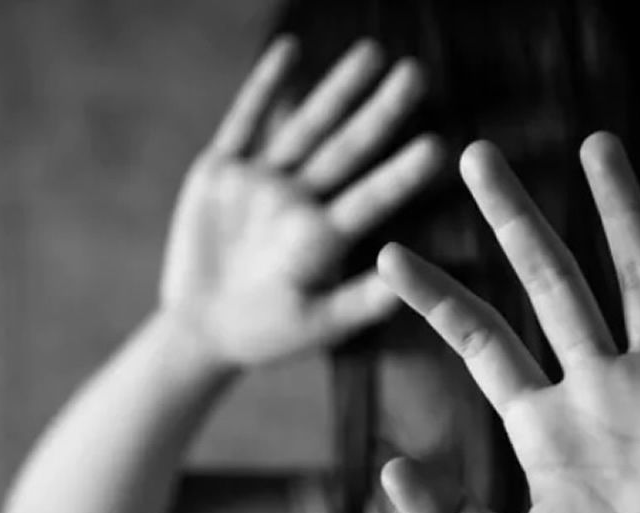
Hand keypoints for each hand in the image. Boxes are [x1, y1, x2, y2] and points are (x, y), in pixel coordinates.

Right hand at [160, 37, 442, 368]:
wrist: (201, 328)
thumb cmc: (265, 334)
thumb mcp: (315, 325)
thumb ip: (358, 303)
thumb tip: (405, 282)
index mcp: (324, 237)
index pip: (370, 198)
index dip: (401, 173)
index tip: (438, 146)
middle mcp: (299, 201)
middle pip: (346, 149)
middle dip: (379, 112)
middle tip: (416, 74)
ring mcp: (262, 182)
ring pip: (305, 126)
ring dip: (335, 90)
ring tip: (371, 53)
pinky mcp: (222, 172)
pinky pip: (245, 121)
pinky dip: (265, 87)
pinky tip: (290, 50)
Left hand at [376, 132, 639, 512]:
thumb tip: (386, 470)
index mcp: (545, 425)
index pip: (481, 341)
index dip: (436, 297)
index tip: (387, 256)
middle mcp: (600, 389)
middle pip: (550, 281)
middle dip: (513, 218)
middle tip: (475, 154)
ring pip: (639, 277)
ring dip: (619, 210)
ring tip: (596, 143)